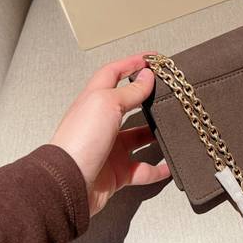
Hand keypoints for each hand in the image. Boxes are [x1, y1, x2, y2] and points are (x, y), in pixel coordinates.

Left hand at [50, 53, 169, 215]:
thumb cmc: (80, 140)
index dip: (131, 63)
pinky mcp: (116, 172)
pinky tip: (169, 166)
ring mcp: (109, 148)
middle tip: (166, 93)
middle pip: (127, 105)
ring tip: (173, 128)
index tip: (152, 59)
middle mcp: (101, 123)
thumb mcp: (108, 104)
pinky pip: (142, 169)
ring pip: (137, 137)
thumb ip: (130, 91)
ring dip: (155, 135)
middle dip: (146, 98)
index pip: (113, 74)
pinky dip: (157, 169)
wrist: (69, 184)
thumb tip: (147, 76)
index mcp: (94, 101)